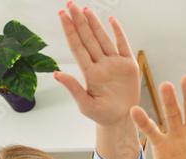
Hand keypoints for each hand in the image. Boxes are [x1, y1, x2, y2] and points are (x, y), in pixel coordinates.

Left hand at [56, 2, 138, 125]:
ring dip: (94, 23)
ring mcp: (114, 64)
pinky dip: (118, 32)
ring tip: (85, 9)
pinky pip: (123, 45)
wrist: (121, 120)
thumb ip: (73, 89)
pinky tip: (111, 20)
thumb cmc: (102, 114)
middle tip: (69, 4)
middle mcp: (100, 65)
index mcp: (89, 73)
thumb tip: (57, 74)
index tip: (62, 15)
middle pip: (88, 39)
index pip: (77, 47)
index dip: (70, 31)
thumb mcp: (85, 105)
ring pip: (102, 39)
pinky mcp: (128, 66)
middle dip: (78, 21)